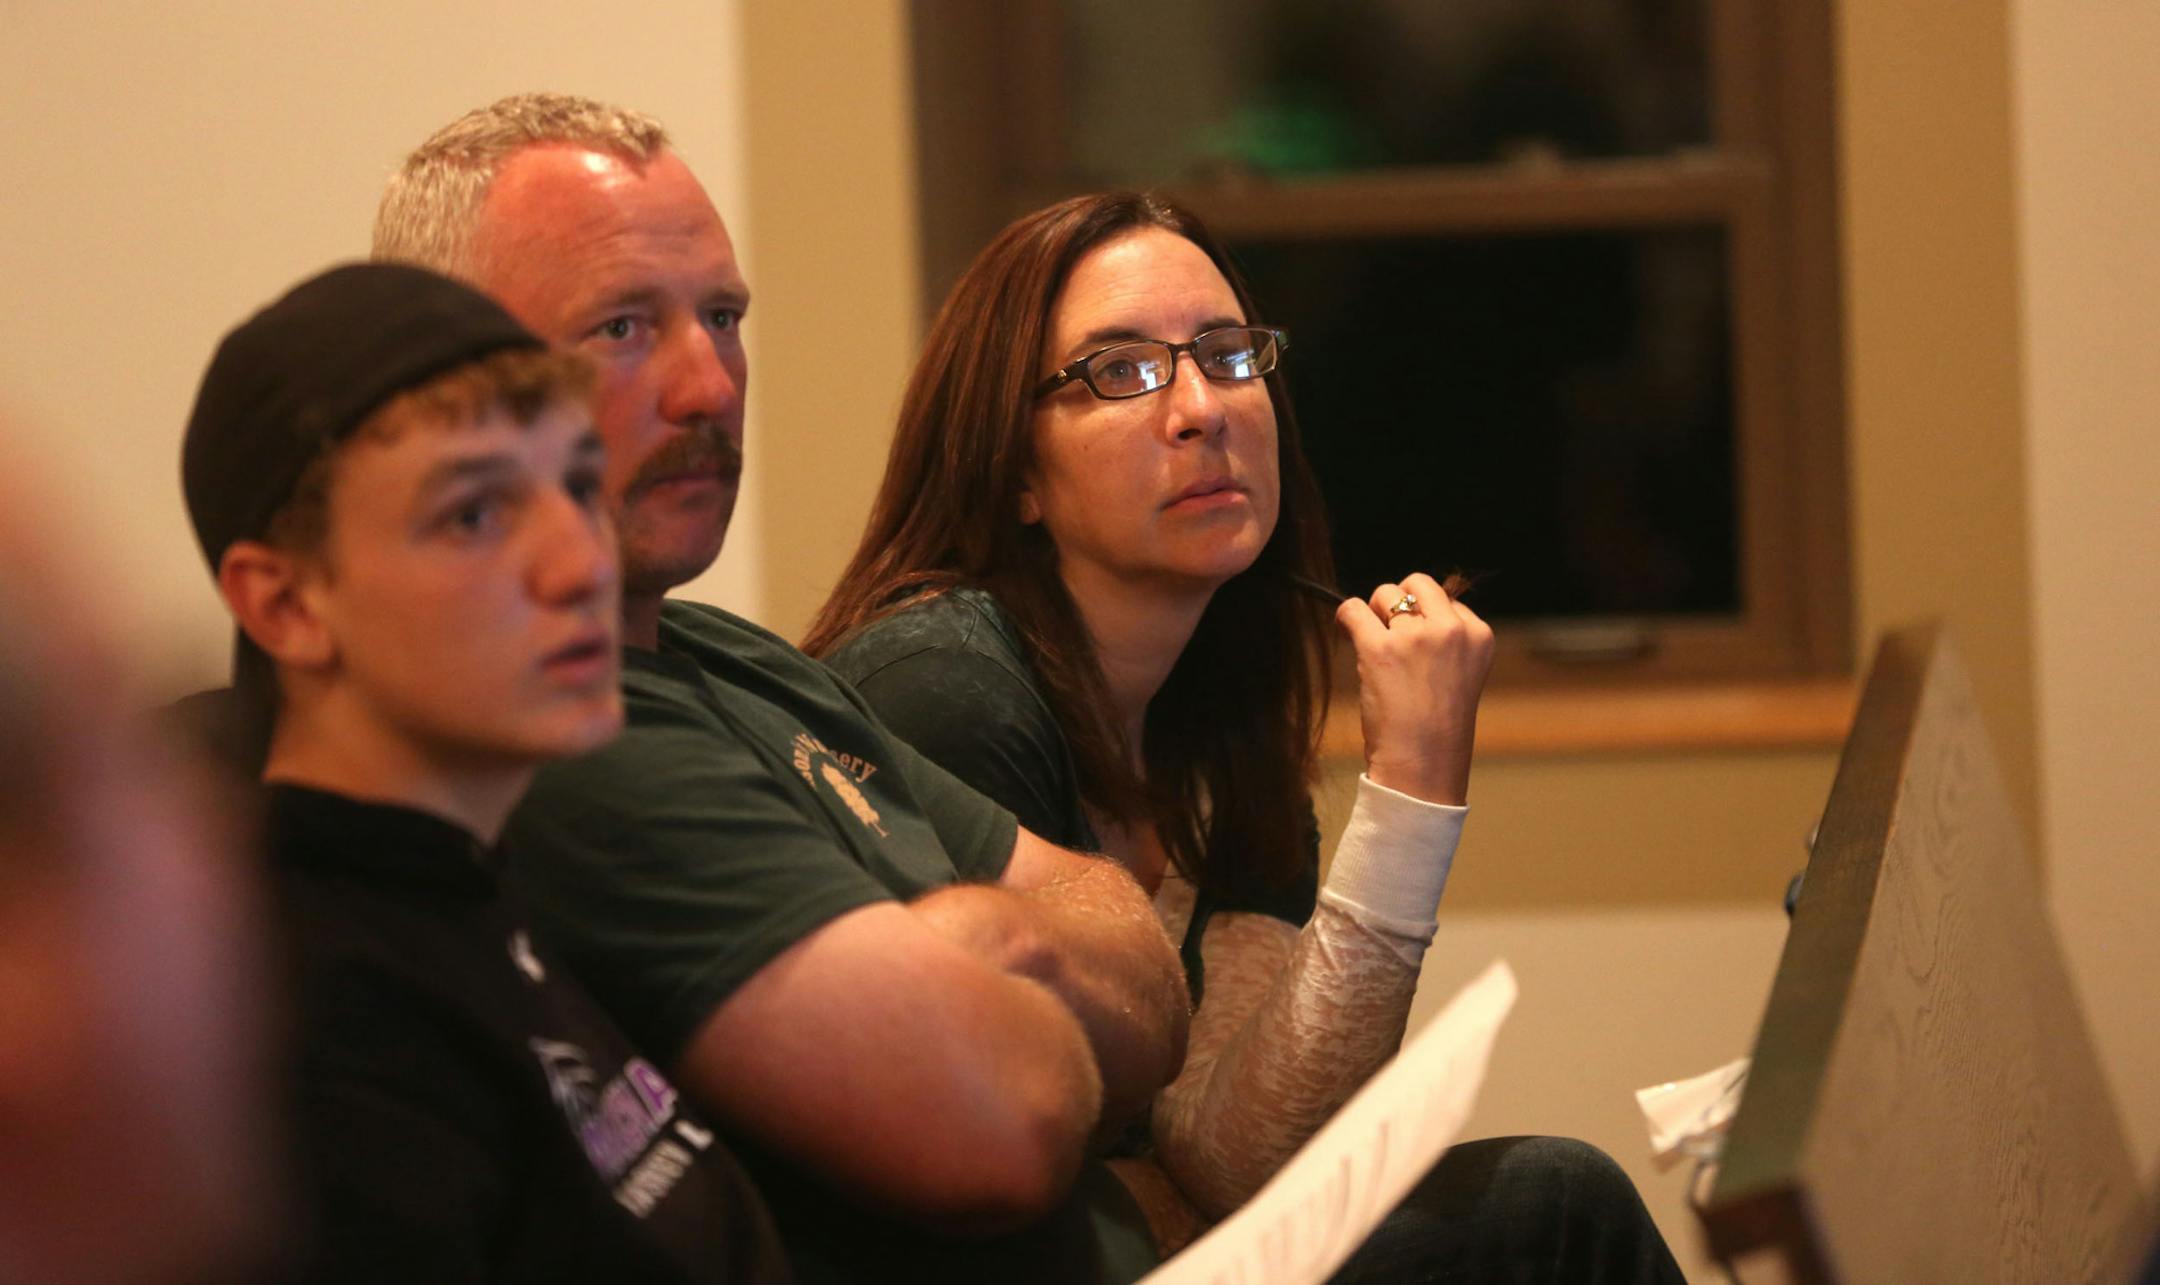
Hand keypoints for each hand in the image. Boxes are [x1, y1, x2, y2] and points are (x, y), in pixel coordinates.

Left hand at [1333, 571, 1494, 805]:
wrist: (1424, 767)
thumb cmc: (1437, 730)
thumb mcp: (1462, 676)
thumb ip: (1446, 641)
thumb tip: (1408, 606)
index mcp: (1479, 635)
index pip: (1447, 599)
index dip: (1424, 618)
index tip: (1416, 648)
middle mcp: (1452, 629)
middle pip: (1417, 584)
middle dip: (1399, 603)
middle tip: (1389, 636)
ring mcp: (1416, 637)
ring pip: (1384, 594)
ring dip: (1373, 615)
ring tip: (1375, 650)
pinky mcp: (1380, 648)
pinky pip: (1352, 608)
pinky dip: (1344, 618)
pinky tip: (1347, 636)